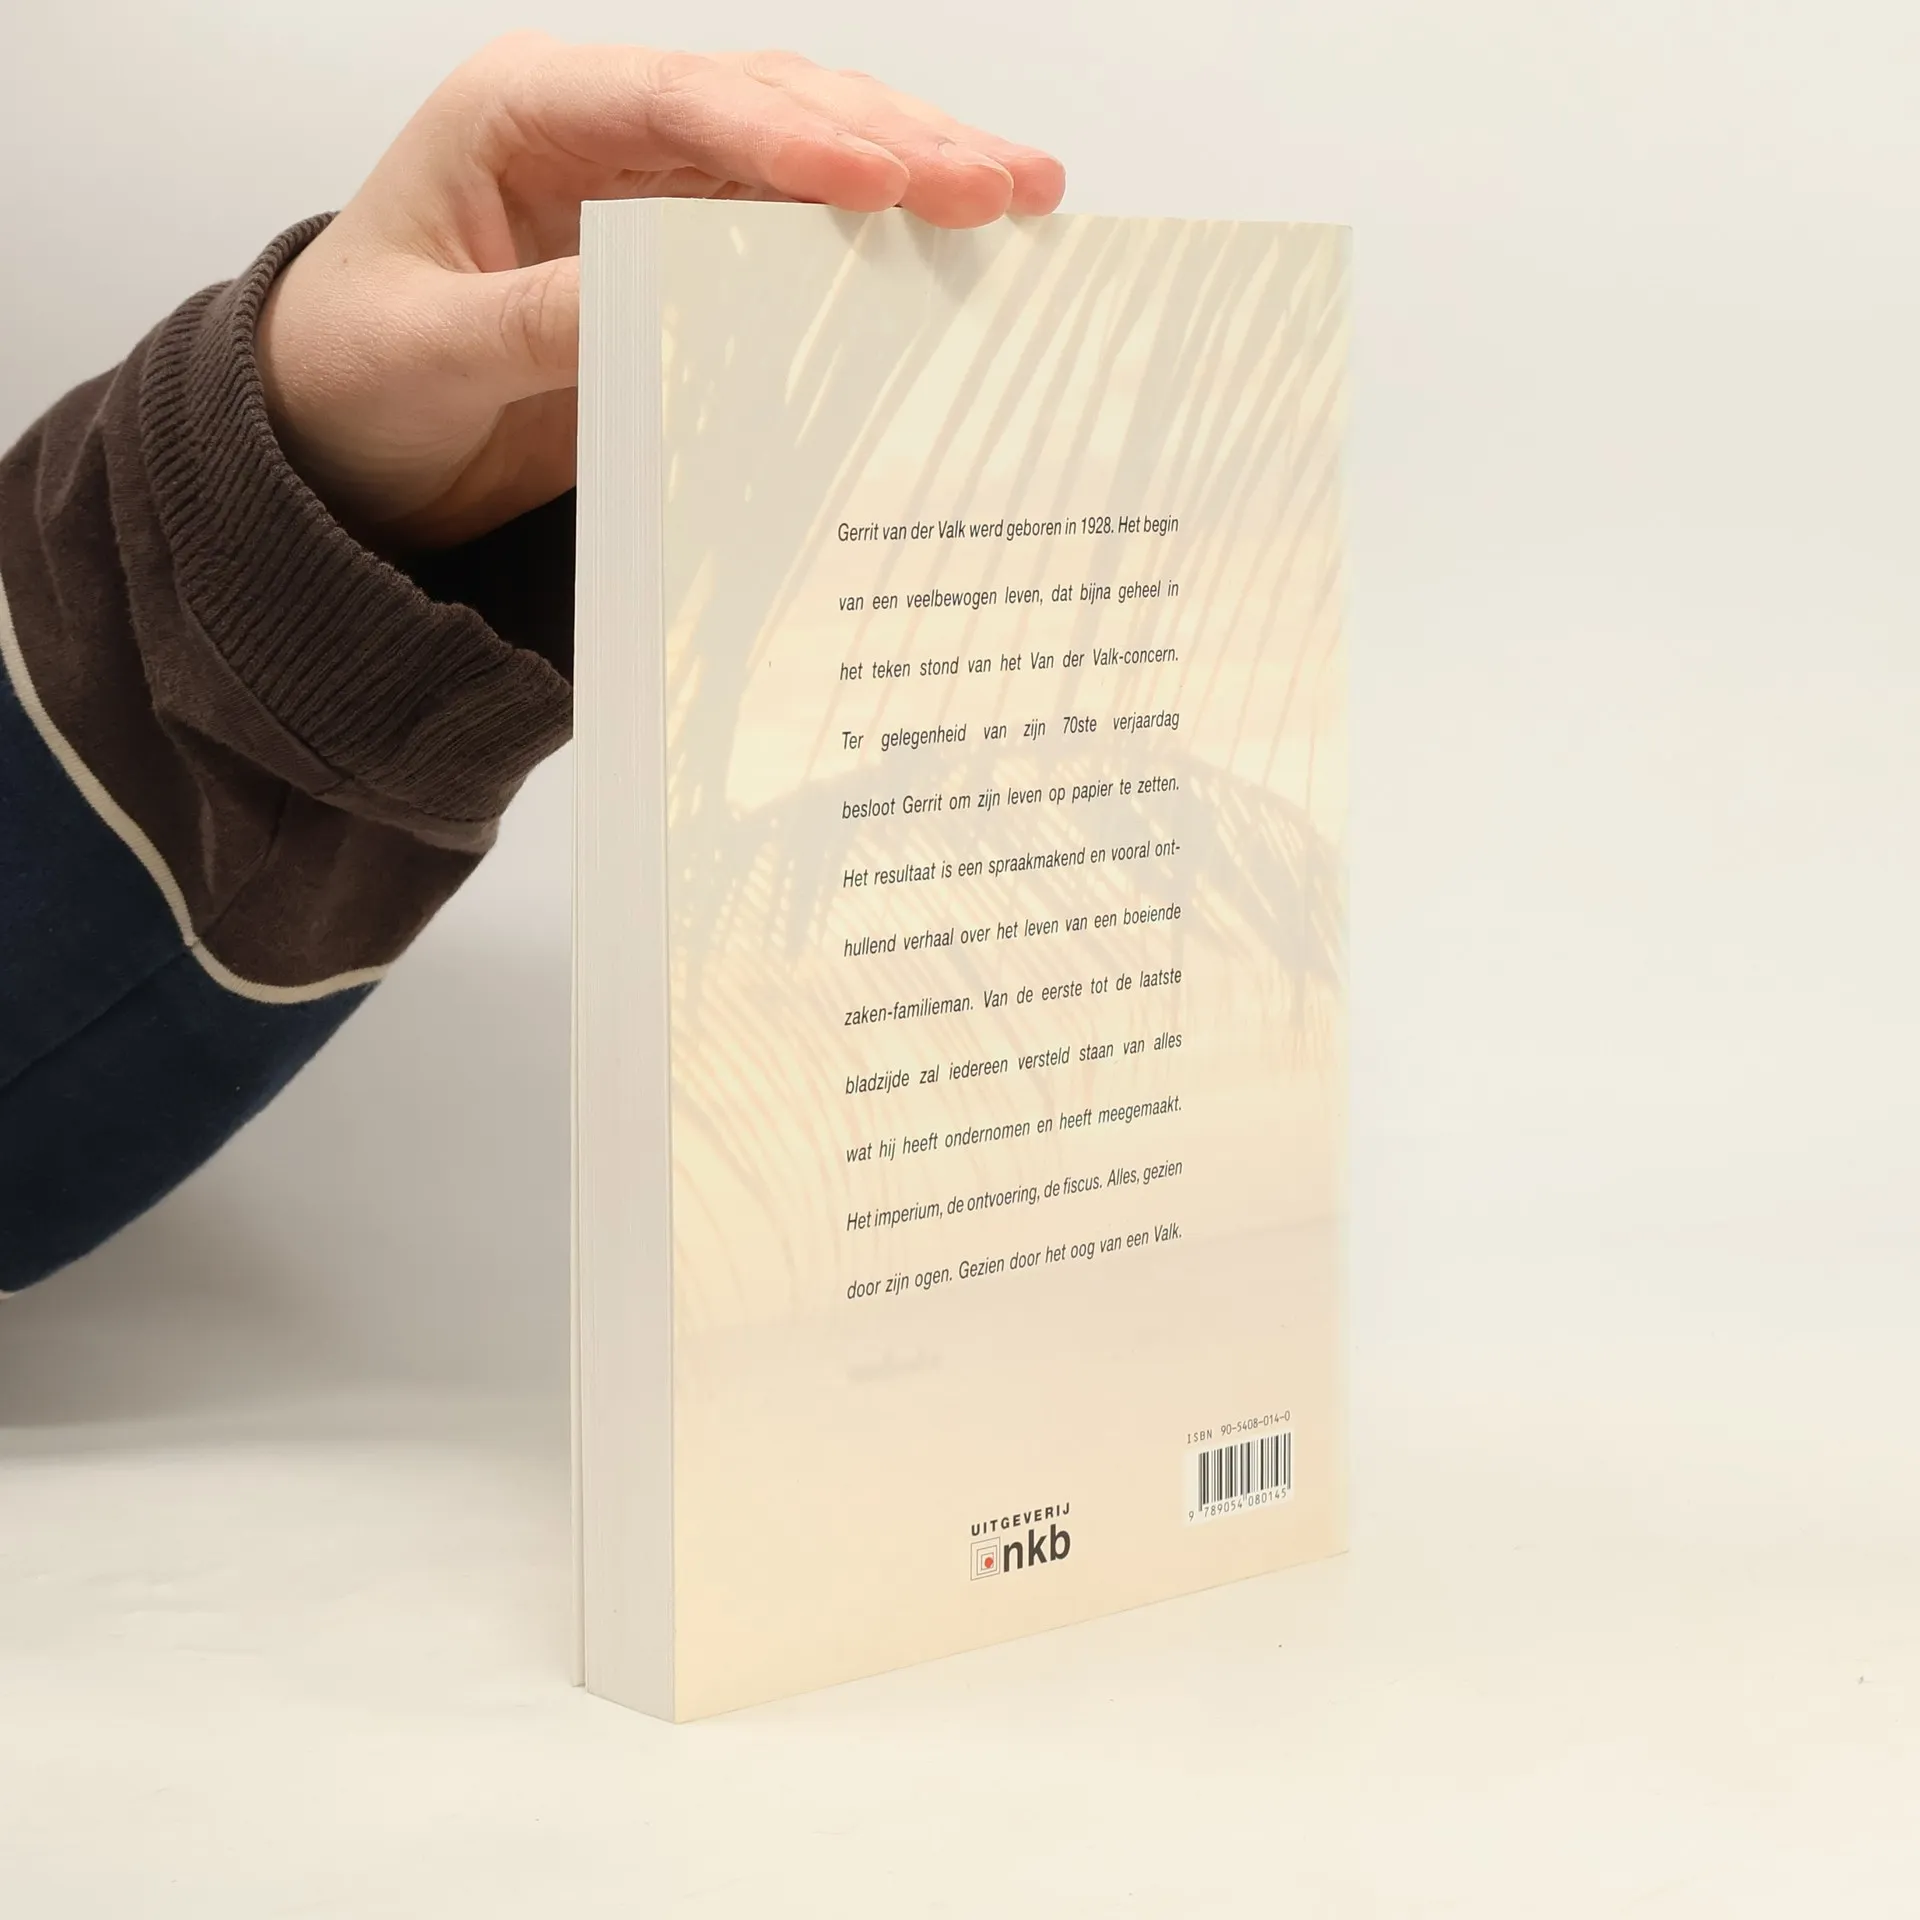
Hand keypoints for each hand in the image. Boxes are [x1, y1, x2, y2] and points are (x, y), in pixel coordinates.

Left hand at [256, 35, 1064, 550]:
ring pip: (804, 159)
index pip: (673, 101)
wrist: (341, 447)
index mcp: (521, 114)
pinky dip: (876, 246)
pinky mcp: (684, 265)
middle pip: (770, 107)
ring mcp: (651, 193)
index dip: (788, 137)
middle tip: (1003, 182)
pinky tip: (951, 250)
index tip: (886, 178)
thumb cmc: (353, 377)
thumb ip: (542, 321)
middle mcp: (600, 134)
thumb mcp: (431, 354)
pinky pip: (792, 241)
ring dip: (912, 172)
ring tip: (1020, 193)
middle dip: (894, 140)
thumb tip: (661, 300)